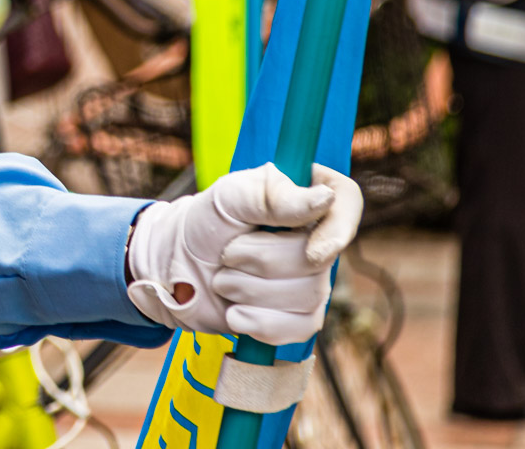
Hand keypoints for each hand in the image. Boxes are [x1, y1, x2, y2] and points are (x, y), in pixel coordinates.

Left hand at [125, 162, 362, 345]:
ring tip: (223, 279)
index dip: (338, 228)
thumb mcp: (230, 196)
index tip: (312, 250)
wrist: (178, 269)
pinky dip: (259, 323)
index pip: (346, 201)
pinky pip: (300, 329)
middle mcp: (318, 239)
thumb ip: (271, 195)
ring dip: (250, 291)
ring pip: (307, 297)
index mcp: (307, 198)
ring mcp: (312, 280)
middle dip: (259, 263)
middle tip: (226, 254)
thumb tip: (325, 199)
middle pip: (318, 261)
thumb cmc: (206, 223)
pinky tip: (234, 313)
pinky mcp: (299, 316)